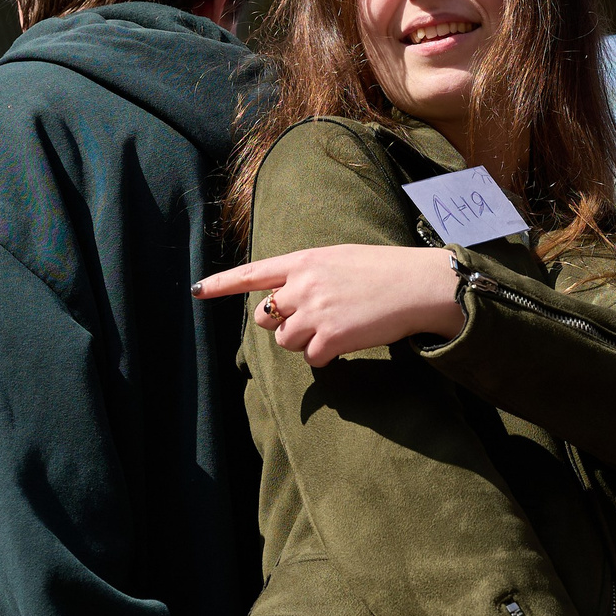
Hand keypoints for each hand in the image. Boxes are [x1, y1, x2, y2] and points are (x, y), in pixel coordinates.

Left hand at [194, 245, 464, 365]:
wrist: (418, 285)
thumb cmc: (385, 271)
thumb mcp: (340, 258)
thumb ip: (308, 273)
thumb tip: (287, 299)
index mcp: (304, 261)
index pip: (252, 273)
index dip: (221, 284)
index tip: (197, 290)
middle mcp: (303, 285)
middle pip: (265, 316)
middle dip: (281, 324)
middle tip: (313, 321)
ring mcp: (315, 312)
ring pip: (286, 341)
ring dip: (306, 342)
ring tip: (339, 328)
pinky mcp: (330, 338)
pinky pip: (311, 358)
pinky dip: (327, 356)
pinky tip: (349, 341)